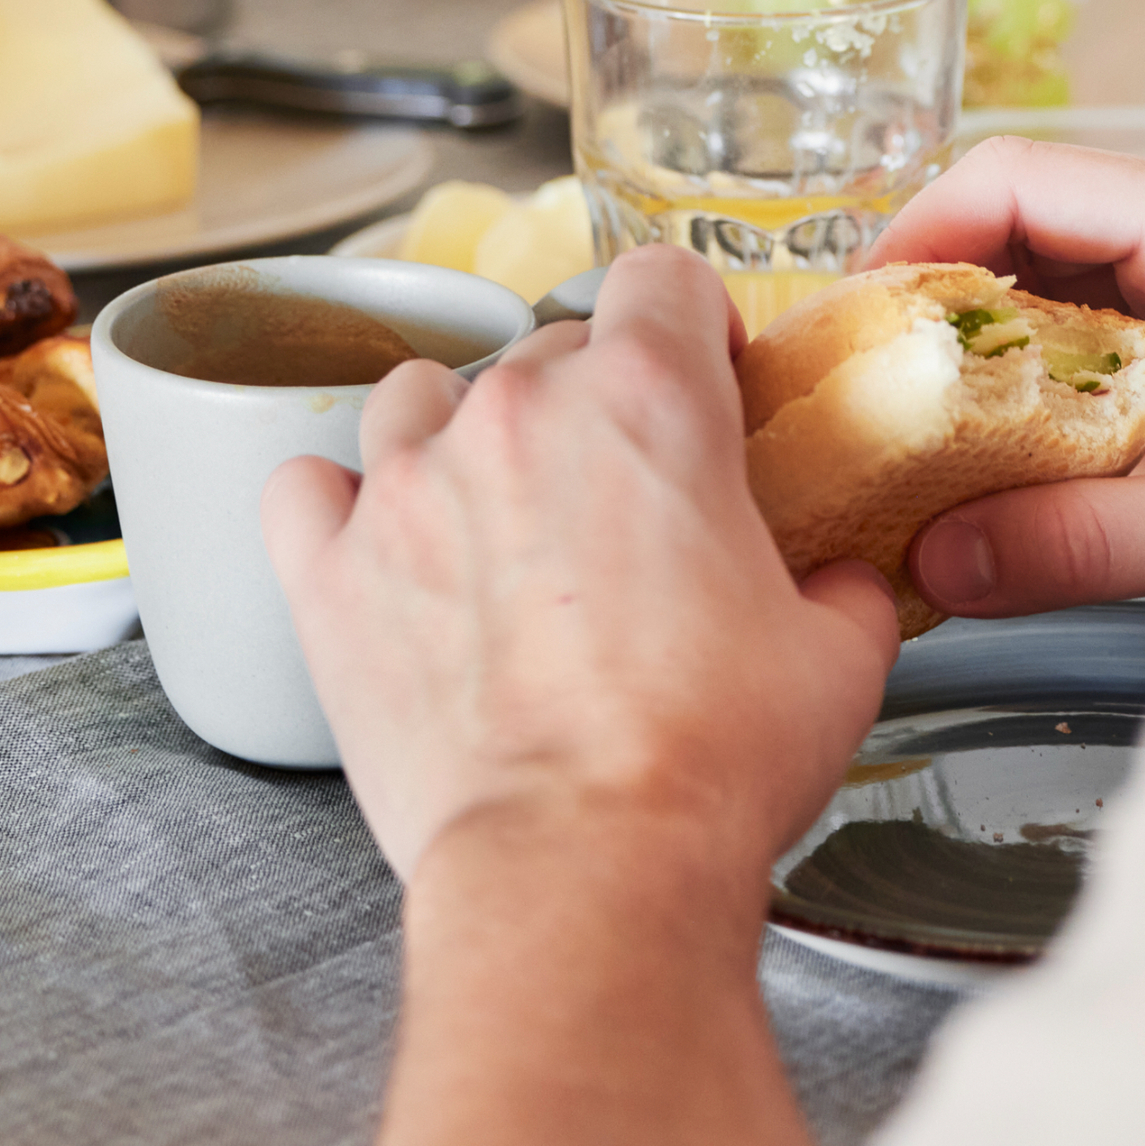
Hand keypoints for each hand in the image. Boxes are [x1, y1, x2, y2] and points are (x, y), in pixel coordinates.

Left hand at [262, 245, 900, 885]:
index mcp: (649, 403)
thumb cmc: (703, 763)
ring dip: (459, 437)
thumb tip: (836, 589)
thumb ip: (838, 588)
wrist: (584, 865)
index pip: (662, 280)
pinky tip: (376, 546)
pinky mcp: (331, 573)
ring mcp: (409, 487)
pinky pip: (305, 487)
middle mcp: (518, 415)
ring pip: (420, 395)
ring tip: (495, 517)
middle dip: (590, 410)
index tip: (703, 381)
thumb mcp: (837, 657)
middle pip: (550, 346)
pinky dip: (336, 507)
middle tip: (621, 505)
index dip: (692, 327)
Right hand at [869, 137, 1144, 620]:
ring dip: (978, 324)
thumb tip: (942, 562)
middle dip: (931, 286)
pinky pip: (1094, 301)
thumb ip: (1081, 542)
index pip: (1017, 174)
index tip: (853, 318)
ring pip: (1052, 256)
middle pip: (1022, 207)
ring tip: (902, 406)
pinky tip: (995, 426)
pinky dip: (1032, 353)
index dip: (917, 234)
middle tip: (856, 375)